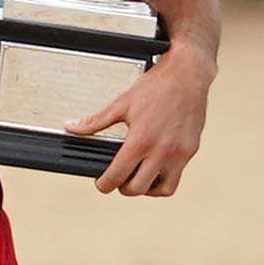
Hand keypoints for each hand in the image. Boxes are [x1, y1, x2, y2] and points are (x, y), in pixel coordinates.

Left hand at [71, 50, 211, 198]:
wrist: (188, 74)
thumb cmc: (157, 86)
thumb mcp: (121, 102)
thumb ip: (96, 120)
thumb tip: (72, 127)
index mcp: (141, 140)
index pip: (117, 176)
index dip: (104, 184)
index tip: (102, 183)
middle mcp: (161, 150)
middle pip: (137, 188)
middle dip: (123, 188)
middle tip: (119, 179)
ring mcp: (179, 153)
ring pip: (161, 190)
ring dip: (146, 189)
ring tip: (138, 178)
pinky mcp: (190, 151)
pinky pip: (177, 178)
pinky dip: (164, 180)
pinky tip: (155, 170)